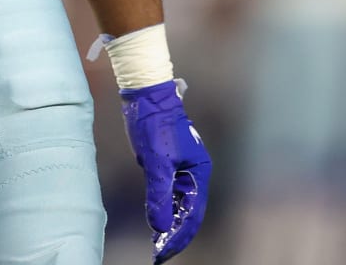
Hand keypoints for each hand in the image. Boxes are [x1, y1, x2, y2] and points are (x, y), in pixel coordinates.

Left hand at [120, 79, 210, 262]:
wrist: (146, 96)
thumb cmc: (154, 124)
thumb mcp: (156, 161)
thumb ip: (159, 194)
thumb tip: (160, 227)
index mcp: (199, 172)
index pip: (192, 213)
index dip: (179, 236)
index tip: (163, 252)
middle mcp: (194, 173)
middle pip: (188, 212)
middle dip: (175, 235)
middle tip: (158, 254)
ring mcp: (182, 170)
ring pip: (179, 205)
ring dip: (169, 225)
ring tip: (156, 245)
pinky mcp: (169, 165)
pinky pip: (170, 194)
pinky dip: (163, 209)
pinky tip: (155, 223)